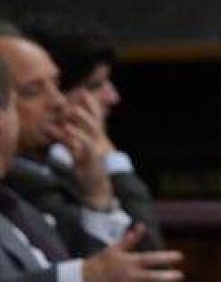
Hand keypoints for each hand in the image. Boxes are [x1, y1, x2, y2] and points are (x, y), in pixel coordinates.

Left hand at [63, 94, 115, 209]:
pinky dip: (77, 135)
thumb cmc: (87, 172)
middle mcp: (99, 141)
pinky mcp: (94, 157)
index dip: (91, 106)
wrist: (97, 189)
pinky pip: (85, 143)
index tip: (85, 93)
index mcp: (97, 139)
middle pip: (96, 120)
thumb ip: (70, 141)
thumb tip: (60, 130)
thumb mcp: (78, 154)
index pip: (95, 119)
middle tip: (83, 93)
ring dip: (83, 118)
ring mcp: (98, 148)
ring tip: (73, 109)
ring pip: (92, 129)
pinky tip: (69, 129)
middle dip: (90, 106)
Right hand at [82, 224, 182, 281]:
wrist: (80, 280)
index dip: (165, 258)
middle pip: (151, 277)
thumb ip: (130, 240)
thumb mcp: (113, 249)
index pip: (150, 259)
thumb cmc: (99, 263)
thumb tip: (141, 226)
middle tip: (180, 276)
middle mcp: (129, 276)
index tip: (180, 256)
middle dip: (166, 278)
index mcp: (128, 262)